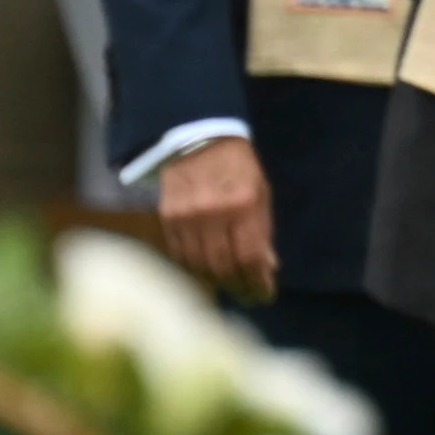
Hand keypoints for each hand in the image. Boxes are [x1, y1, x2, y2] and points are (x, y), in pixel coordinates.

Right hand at [152, 138, 281, 299]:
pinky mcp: (167, 217)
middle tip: (249, 297)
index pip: (250, 257)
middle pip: (224, 267)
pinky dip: (194, 270)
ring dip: (218, 283)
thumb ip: (263, 231)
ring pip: (200, 266)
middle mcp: (213, 212)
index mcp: (242, 204)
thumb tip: (267, 269)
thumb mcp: (261, 193)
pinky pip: (180, 256)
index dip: (258, 283)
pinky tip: (207, 273)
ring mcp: (186, 216)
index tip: (265, 296)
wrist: (198, 137)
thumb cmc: (238, 167)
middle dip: (239, 288)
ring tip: (230, 287)